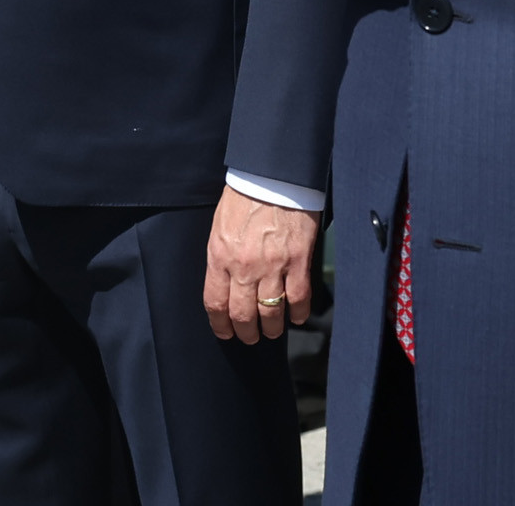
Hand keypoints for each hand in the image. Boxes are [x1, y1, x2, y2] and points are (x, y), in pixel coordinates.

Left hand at [204, 187, 319, 342]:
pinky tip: (295, 316)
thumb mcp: (219, 227)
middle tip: (250, 336)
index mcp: (219, 256)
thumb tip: (224, 284)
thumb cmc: (243, 197)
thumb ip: (220, 257)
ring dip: (272, 328)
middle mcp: (244, 266)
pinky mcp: (298, 261)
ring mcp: (273, 266)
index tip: (225, 332)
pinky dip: (298, 313)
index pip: (215, 303)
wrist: (272, 176)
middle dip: (246, 332)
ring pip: (272, 312)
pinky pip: (299, 299)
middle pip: (244, 314)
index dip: (220, 325)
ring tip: (272, 331)